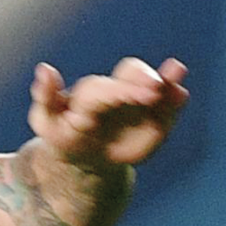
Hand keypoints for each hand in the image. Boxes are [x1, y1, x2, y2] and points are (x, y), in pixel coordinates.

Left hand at [30, 57, 188, 169]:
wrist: (86, 157)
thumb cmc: (62, 135)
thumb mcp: (47, 121)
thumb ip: (46, 96)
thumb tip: (44, 68)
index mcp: (91, 92)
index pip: (109, 88)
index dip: (126, 89)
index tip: (145, 93)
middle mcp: (117, 91)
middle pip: (132, 75)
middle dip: (144, 79)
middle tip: (156, 88)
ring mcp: (137, 103)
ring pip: (155, 84)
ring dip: (167, 78)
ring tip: (177, 72)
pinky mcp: (155, 118)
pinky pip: (168, 107)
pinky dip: (175, 99)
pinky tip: (181, 94)